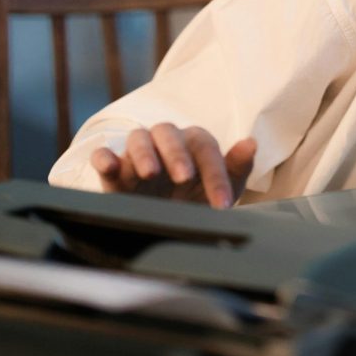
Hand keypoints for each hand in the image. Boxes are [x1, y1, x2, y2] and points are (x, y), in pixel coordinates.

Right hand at [91, 124, 256, 208]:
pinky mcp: (113, 172)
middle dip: (177, 154)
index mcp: (194, 144)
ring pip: (138, 138)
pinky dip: (104, 158)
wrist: (164, 222)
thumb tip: (251, 143)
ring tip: (149, 174)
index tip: (222, 204)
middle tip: (184, 178)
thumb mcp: (221, 189)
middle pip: (169, 134)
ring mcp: (138, 155)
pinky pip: (103, 155)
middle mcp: (166, 143)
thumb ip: (236, 167)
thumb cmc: (196, 199)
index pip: (205, 148)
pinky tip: (109, 166)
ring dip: (143, 153)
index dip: (216, 175)